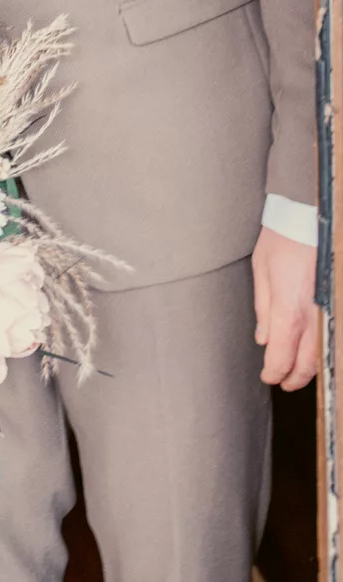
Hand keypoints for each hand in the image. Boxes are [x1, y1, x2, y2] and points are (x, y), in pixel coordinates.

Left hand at [252, 226, 318, 390]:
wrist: (308, 215)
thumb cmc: (281, 239)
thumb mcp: (261, 271)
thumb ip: (263, 308)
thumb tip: (263, 338)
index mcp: (288, 310)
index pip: (282, 357)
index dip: (274, 372)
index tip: (268, 376)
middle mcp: (313, 315)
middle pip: (308, 362)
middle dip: (295, 377)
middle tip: (284, 382)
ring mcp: (329, 309)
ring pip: (325, 352)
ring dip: (312, 367)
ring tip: (299, 371)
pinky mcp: (334, 302)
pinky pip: (332, 334)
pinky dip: (325, 348)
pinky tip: (316, 349)